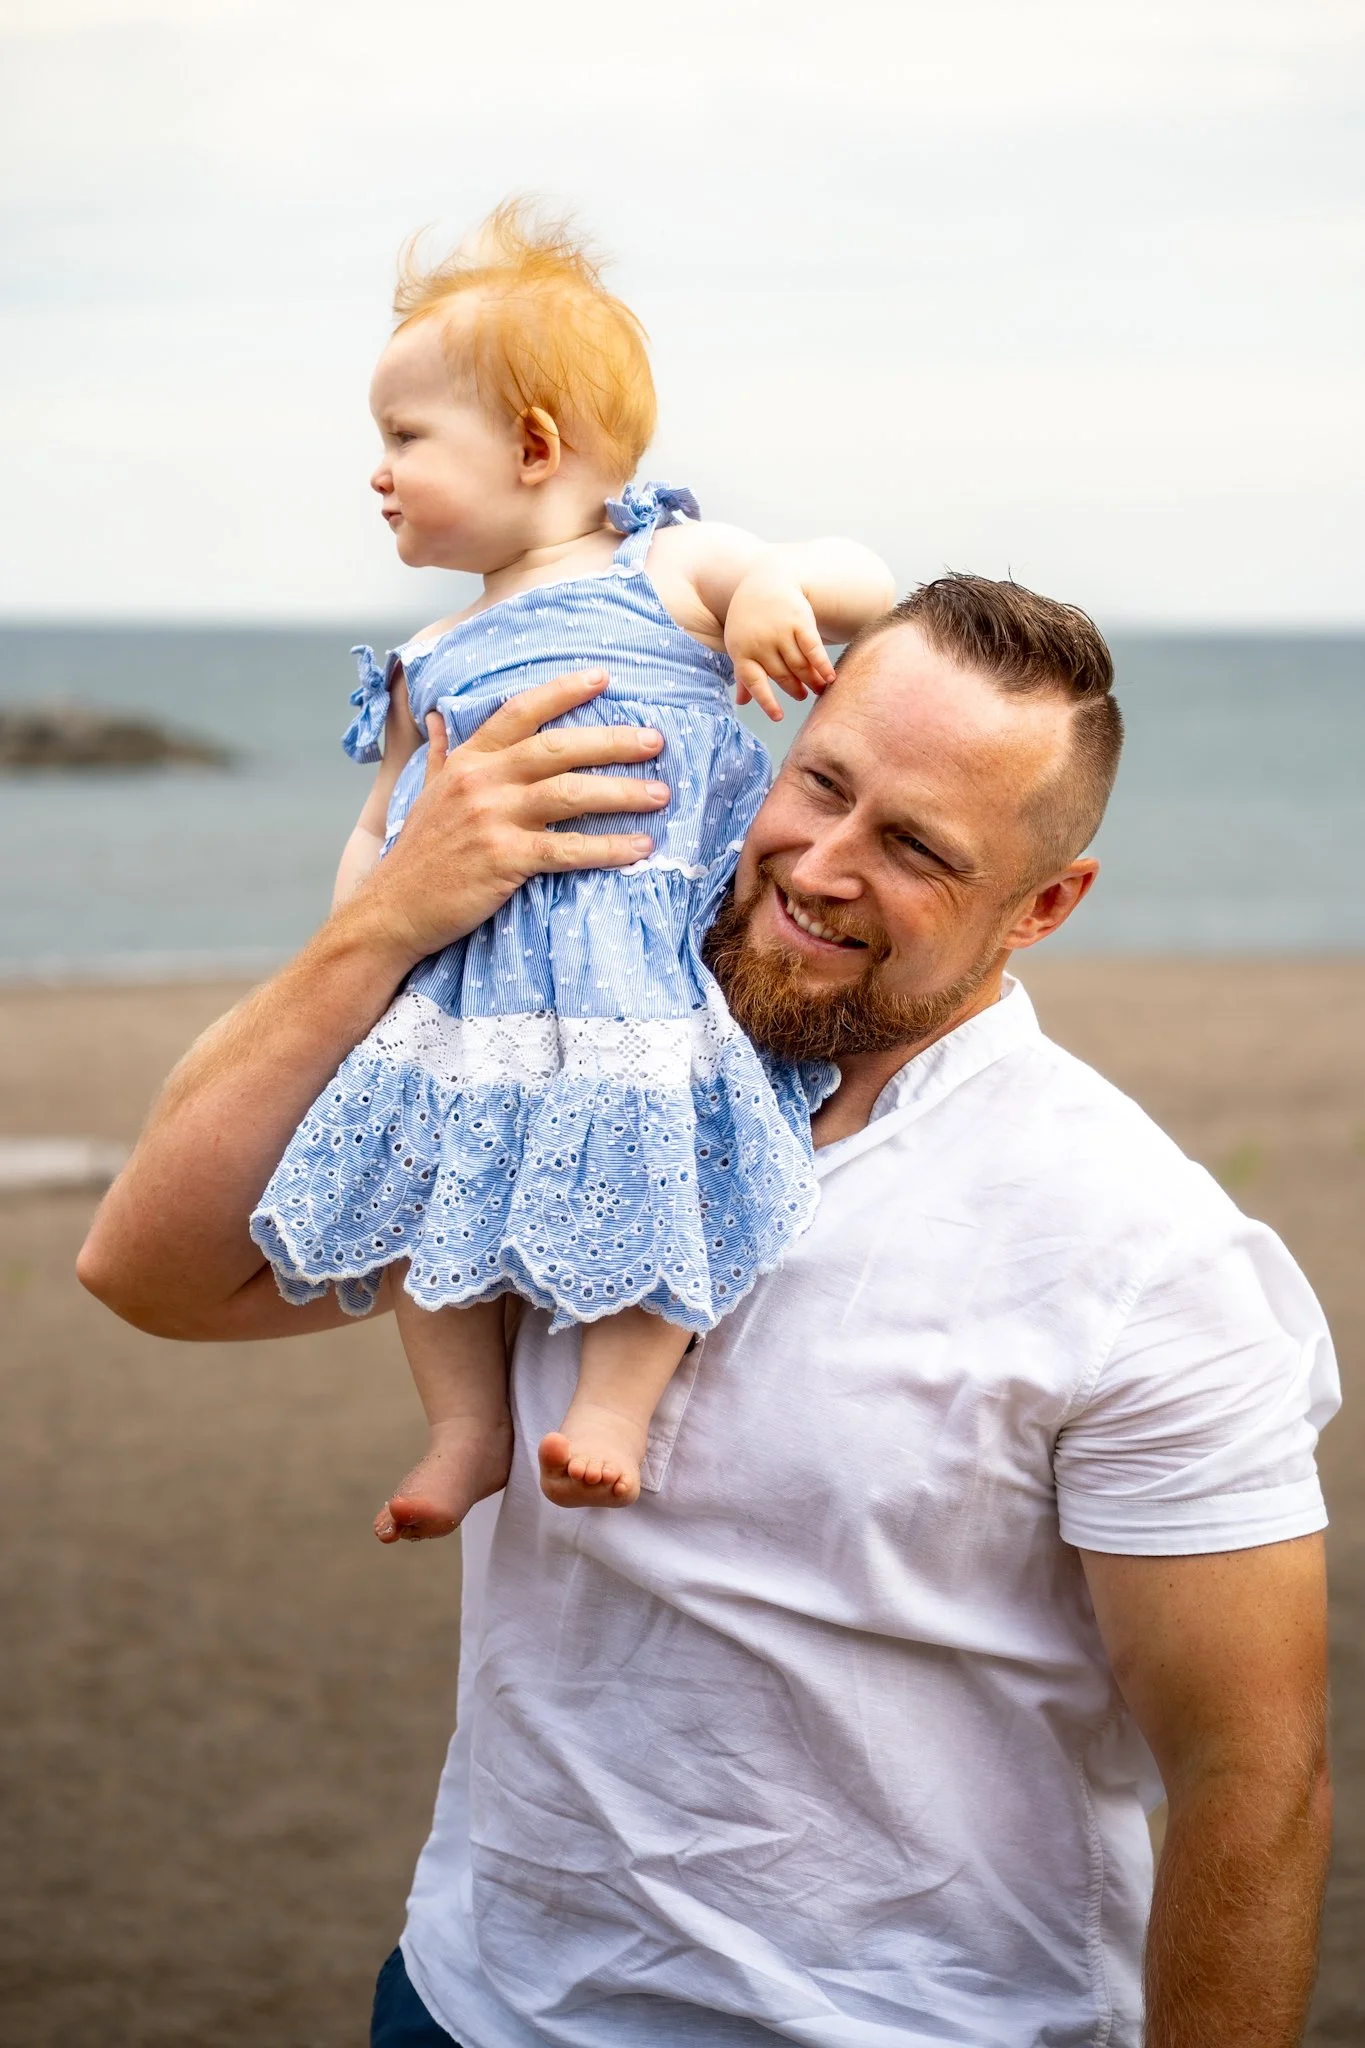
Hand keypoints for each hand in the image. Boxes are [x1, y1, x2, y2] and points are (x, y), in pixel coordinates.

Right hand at [352, 670, 669, 968]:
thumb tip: (435, 715)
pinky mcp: (503, 860)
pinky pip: (568, 849)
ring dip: (622, 792)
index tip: (604, 678)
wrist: (392, 909)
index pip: (520, 711)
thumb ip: (441, 752)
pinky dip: (608, 849)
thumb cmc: (418, 853)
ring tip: (661, 794)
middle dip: (612, 741)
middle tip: (655, 741)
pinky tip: (639, 849)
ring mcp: (492, 819)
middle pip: (558, 748)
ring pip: (570, 793)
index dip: (563, 691)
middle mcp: (481, 780)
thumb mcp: (426, 791)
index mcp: (467, 759)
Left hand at [724, 561, 837, 721]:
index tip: (779, 717)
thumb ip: (743, 674)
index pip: (754, 683)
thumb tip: (741, 703)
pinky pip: (813, 649)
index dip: (767, 702)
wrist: (766, 580)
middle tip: (803, 696)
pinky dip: (823, 665)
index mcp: (741, 651)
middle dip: (795, 688)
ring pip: (799, 665)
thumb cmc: (750, 618)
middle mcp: (760, 643)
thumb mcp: (740, 643)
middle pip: (782, 675)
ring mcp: (780, 632)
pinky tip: (830, 677)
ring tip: (819, 688)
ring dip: (812, 680)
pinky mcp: (799, 621)